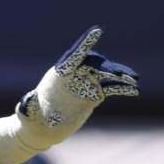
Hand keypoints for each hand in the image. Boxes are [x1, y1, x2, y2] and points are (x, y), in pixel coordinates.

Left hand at [14, 26, 139, 148]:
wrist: (41, 131)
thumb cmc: (31, 121)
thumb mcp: (28, 115)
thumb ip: (29, 106)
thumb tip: (29, 97)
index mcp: (58, 75)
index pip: (73, 56)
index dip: (84, 44)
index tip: (96, 31)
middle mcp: (73, 75)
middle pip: (93, 63)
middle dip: (106, 66)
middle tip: (117, 74)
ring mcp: (85, 83)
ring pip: (105, 74)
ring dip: (119, 74)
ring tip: (134, 79)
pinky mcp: (93, 94)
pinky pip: (110, 88)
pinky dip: (122, 88)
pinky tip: (134, 91)